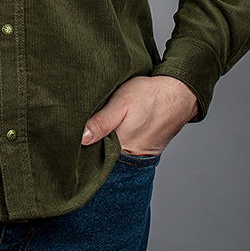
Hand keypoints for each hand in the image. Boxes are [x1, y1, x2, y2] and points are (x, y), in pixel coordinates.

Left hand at [81, 75, 198, 155]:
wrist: (179, 94)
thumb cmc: (149, 95)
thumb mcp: (121, 103)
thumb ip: (101, 122)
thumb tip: (81, 139)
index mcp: (122, 146)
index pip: (94, 155)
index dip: (81, 147)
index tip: (70, 137)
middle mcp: (131, 156)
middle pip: (104, 156)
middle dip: (92, 147)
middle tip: (79, 131)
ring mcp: (141, 155)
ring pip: (115, 153)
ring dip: (106, 145)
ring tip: (97, 130)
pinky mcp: (147, 149)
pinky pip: (127, 150)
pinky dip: (119, 143)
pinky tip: (114, 131)